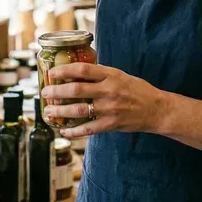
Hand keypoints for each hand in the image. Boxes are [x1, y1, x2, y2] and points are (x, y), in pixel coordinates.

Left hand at [40, 63, 168, 138]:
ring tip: (48, 111)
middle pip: (77, 90)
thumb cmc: (137, 90)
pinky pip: (88, 129)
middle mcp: (109, 91)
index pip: (83, 70)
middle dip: (56, 91)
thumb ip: (101, 74)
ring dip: (60, 111)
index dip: (64, 70)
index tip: (52, 72)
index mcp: (111, 75)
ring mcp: (110, 109)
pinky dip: (74, 131)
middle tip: (45, 92)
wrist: (157, 109)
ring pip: (79, 110)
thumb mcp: (120, 75)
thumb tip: (77, 70)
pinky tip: (64, 131)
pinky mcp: (111, 124)